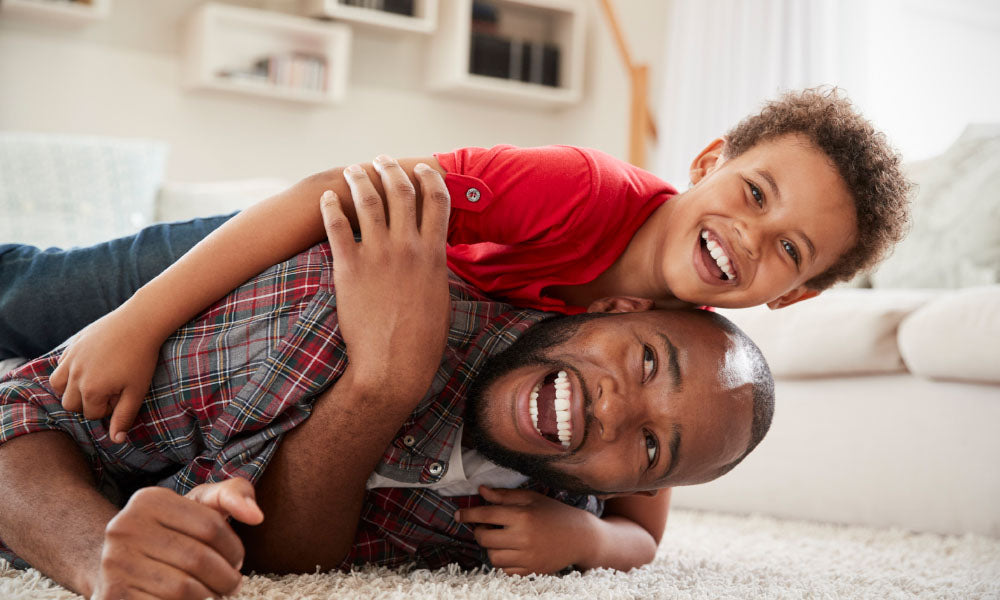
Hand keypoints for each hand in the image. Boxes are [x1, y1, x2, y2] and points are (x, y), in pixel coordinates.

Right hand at [51, 305, 160, 442]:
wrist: (140, 322)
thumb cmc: (141, 359)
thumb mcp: (137, 391)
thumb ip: (124, 417)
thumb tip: (116, 441)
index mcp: (91, 390)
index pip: (92, 414)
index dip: (109, 408)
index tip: (123, 394)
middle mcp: (75, 376)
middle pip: (71, 405)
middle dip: (89, 403)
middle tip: (111, 389)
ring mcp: (70, 360)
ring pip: (58, 387)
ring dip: (72, 390)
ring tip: (95, 382)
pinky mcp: (71, 346)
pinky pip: (60, 367)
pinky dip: (68, 373)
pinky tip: (90, 367)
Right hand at [90, 477, 263, 599]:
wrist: (121, 565)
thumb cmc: (174, 532)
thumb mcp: (201, 505)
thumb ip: (234, 495)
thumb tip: (256, 515)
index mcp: (149, 499)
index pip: (211, 526)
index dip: (234, 548)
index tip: (236, 560)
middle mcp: (124, 528)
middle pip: (198, 559)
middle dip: (226, 577)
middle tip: (231, 584)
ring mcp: (113, 564)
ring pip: (184, 589)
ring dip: (210, 596)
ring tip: (213, 593)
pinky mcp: (112, 596)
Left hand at [321, 157, 450, 399]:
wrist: (394, 366)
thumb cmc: (422, 341)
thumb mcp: (440, 298)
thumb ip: (435, 269)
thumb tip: (433, 255)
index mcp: (434, 254)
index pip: (437, 200)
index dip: (430, 178)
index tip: (421, 168)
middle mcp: (408, 248)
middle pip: (402, 192)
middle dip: (392, 169)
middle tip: (382, 161)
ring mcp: (378, 255)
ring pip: (369, 201)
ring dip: (361, 179)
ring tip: (354, 170)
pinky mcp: (349, 268)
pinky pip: (337, 227)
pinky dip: (332, 208)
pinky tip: (328, 198)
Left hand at [456, 486, 597, 575]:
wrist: (581, 537)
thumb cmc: (555, 513)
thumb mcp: (531, 498)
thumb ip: (504, 496)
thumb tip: (481, 491)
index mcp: (522, 516)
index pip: (485, 514)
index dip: (468, 514)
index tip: (459, 514)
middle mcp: (523, 537)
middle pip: (484, 538)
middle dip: (479, 531)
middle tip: (485, 525)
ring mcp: (527, 557)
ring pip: (492, 556)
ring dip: (490, 546)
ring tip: (500, 537)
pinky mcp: (531, 571)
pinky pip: (505, 570)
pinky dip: (502, 560)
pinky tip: (510, 550)